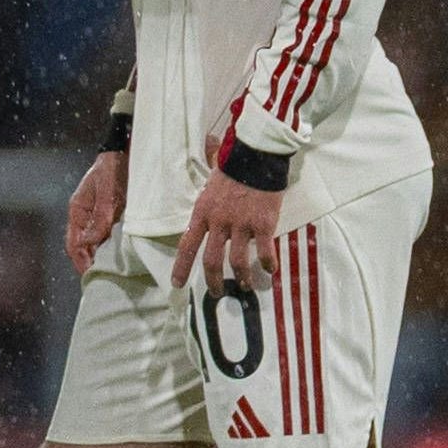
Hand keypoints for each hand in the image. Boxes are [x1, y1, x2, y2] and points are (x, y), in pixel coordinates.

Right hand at [65, 150, 125, 276]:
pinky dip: (113, 246)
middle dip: (91, 262)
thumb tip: (90, 242)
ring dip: (103, 255)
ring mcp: (98, 216)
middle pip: (83, 247)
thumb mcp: (107, 192)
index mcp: (77, 210)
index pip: (73, 244)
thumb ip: (101, 216)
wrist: (126, 151)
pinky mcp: (112, 215)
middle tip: (106, 278)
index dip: (81, 261)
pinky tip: (124, 254)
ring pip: (96, 243)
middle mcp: (85, 216)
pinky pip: (109, 235)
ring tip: (115, 270)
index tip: (92, 274)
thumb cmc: (113, 167)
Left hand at [173, 170, 282, 291]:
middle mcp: (219, 222)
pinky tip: (270, 270)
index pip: (187, 245)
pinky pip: (265, 251)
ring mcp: (241, 224)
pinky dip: (267, 264)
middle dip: (212, 281)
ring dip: (241, 277)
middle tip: (216, 293)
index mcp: (202, 212)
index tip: (178, 283)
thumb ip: (206, 191)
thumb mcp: (211, 179)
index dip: (182, 267)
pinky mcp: (262, 224)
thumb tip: (202, 161)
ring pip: (237, 261)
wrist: (257, 155)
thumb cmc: (234, 166)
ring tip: (244, 286)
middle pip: (211, 260)